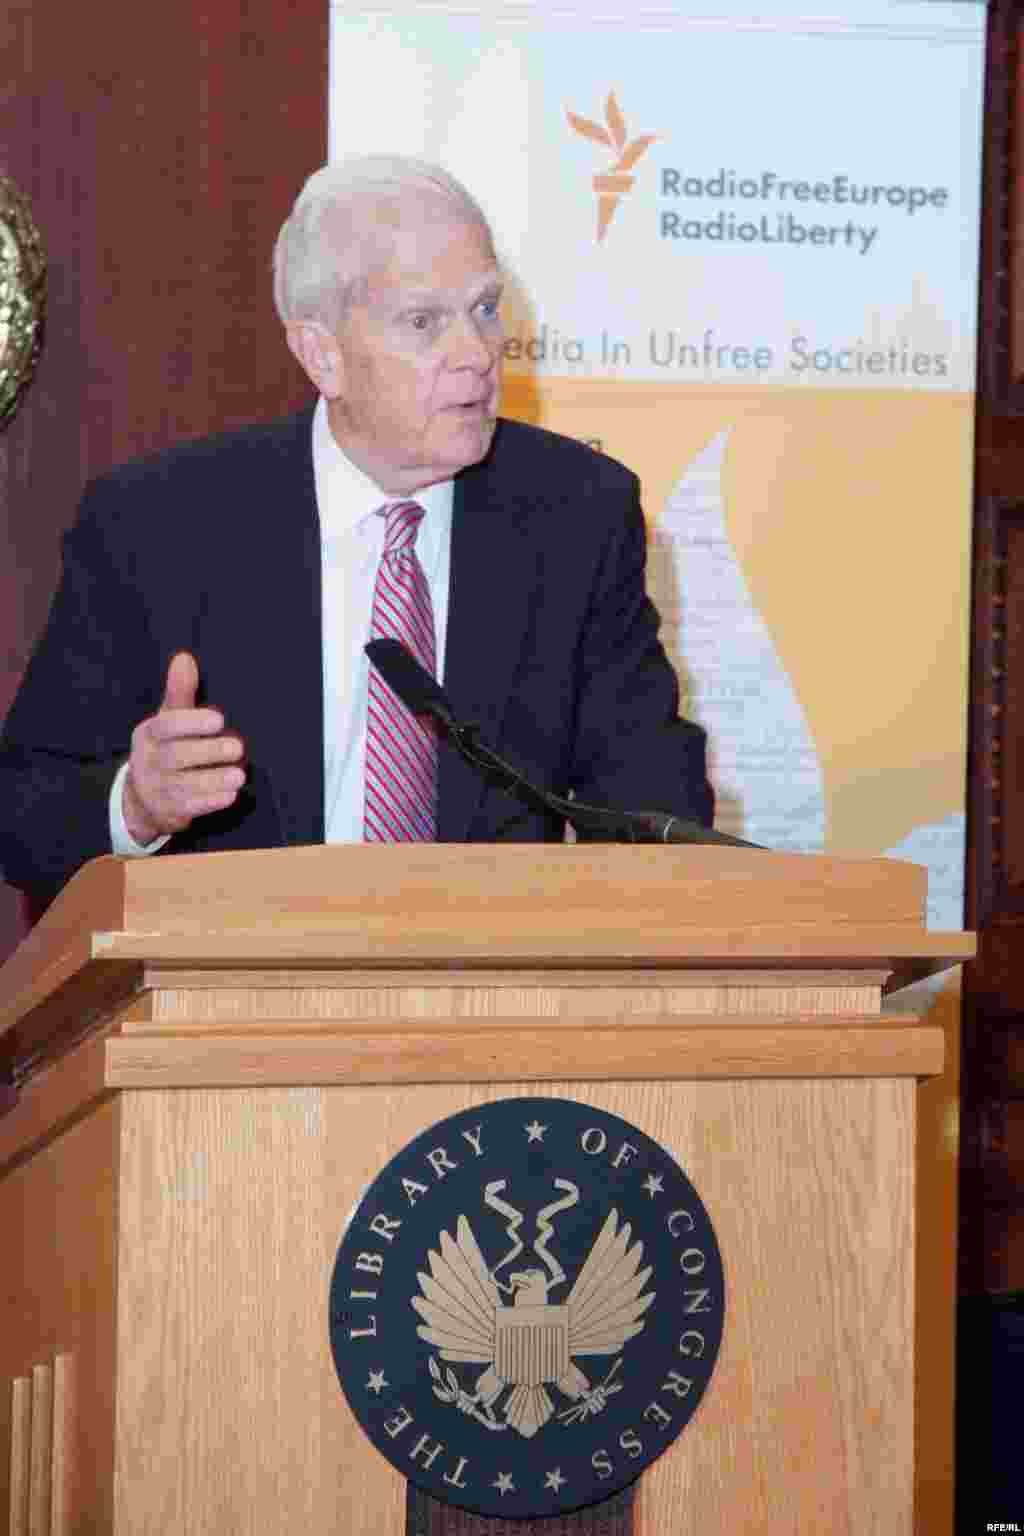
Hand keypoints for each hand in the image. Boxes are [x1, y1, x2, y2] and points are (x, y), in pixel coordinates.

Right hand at [122, 652, 245, 845]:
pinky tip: (230, 794)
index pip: (166, 727)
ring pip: (184, 785)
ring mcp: (155, 789)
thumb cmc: (165, 748)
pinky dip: (211, 801)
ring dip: (214, 780)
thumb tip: (185, 658)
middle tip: (237, 747)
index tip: (218, 719)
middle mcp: (147, 761)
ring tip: (240, 774)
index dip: (191, 722)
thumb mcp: (168, 720)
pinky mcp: (167, 812)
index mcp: (147, 734)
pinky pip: (190, 807)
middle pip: (177, 756)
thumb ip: (179, 693)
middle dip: (208, 752)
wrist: (142, 798)